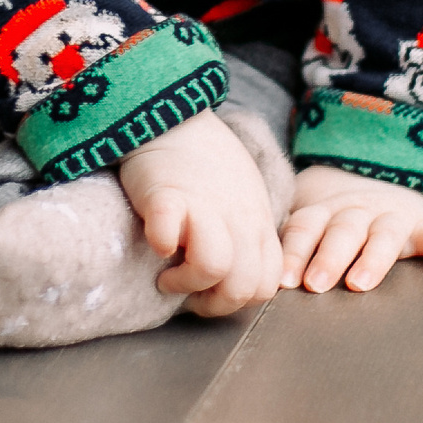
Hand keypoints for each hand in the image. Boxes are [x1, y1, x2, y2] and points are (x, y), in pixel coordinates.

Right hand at [118, 110, 282, 316]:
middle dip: (211, 303)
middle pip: (243, 285)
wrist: (176, 120)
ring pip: (215, 266)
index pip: (265, 285)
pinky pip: (168, 232)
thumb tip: (236, 285)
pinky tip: (156, 241)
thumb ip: (249, 239)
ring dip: (185, 283)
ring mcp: (205, 205)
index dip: (236, 301)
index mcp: (258, 224)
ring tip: (166, 275)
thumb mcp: (244, 203)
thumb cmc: (207, 167)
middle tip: (185, 289)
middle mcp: (239, 218)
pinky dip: (161, 244)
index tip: (208, 293)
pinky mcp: (167, 194)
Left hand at [279, 164, 422, 292]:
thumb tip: (251, 281)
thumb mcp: (308, 224)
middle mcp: (355, 211)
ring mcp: (389, 217)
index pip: (305, 227)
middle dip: (329, 256)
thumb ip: (287, 246)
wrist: (375, 182)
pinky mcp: (420, 227)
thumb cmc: (331, 222)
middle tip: (316, 283)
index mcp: (323, 212)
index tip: (286, 281)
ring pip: (383, 234)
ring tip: (361, 283)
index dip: (295, 252)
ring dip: (372, 257)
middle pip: (342, 230)